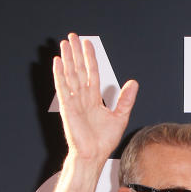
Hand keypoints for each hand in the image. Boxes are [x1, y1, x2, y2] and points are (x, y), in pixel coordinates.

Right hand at [52, 33, 137, 163]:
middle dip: (76, 53)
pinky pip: (62, 88)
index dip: (89, 58)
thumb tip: (133, 83)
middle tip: (72, 36)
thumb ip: (126, 99)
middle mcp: (82, 97)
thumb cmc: (103, 140)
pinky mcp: (67, 108)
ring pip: (70, 75)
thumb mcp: (120, 116)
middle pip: (78, 70)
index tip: (87, 44)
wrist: (94, 155)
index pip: (91, 73)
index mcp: (93, 99)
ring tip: (64, 43)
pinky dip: (59, 75)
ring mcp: (73, 101)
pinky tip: (57, 62)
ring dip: (67, 59)